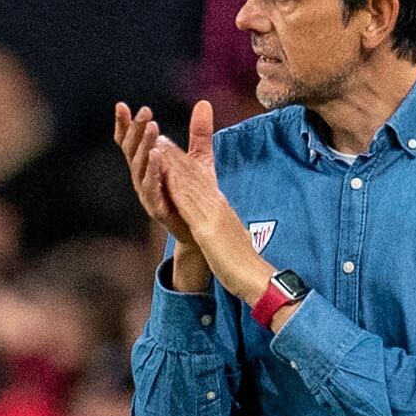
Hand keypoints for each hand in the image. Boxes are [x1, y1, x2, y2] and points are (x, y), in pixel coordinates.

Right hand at [114, 102, 195, 244]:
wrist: (200, 227)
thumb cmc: (193, 192)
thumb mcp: (199, 157)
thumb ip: (199, 132)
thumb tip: (204, 102)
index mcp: (147, 164)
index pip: (130, 142)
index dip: (124, 125)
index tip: (122, 106)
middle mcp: (142, 177)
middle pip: (132, 150)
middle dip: (136, 130)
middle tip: (146, 112)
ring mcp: (146, 192)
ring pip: (139, 167)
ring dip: (144, 146)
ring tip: (152, 129)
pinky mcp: (156, 207)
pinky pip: (150, 187)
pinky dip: (152, 170)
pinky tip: (157, 155)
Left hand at [152, 131, 276, 308]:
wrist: (256, 278)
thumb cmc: (244, 264)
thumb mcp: (229, 240)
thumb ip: (220, 228)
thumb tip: (216, 224)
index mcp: (220, 210)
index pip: (201, 182)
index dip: (185, 164)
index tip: (171, 150)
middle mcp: (218, 207)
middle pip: (195, 177)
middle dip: (176, 157)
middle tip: (159, 136)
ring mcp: (214, 216)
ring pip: (191, 184)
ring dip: (173, 164)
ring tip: (158, 145)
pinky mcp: (209, 229)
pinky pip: (190, 204)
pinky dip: (178, 187)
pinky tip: (166, 176)